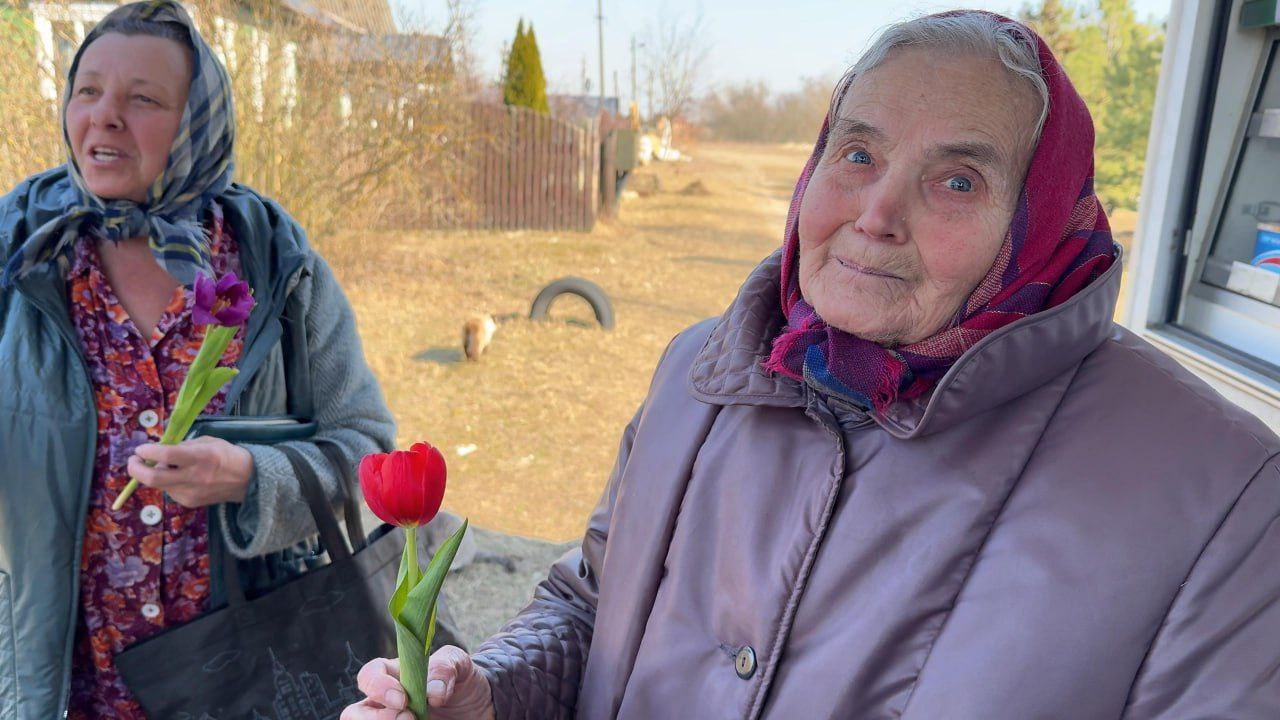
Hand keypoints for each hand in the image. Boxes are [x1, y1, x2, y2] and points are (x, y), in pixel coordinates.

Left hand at [127, 436, 253, 507]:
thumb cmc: (227, 455)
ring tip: (168, 467)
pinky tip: (182, 478)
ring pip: (159, 484)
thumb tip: (160, 451)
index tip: (141, 449)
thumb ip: (183, 446)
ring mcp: (189, 493)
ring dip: (156, 474)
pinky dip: (169, 482)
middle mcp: (192, 477)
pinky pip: (170, 490)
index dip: (147, 451)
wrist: (247, 480)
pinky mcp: (189, 503)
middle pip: (152, 478)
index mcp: (198, 457)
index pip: (165, 455)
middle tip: (133, 461)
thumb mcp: (207, 442)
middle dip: (135, 469)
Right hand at [342, 647, 495, 719]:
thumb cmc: (463, 682)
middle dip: (375, 719)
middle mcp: (385, 703)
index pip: (369, 675)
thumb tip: (432, 690)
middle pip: (354, 713)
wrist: (479, 708)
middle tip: (408, 717)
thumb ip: (446, 667)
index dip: (378, 686)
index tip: (403, 699)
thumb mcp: (461, 665)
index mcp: (394, 675)